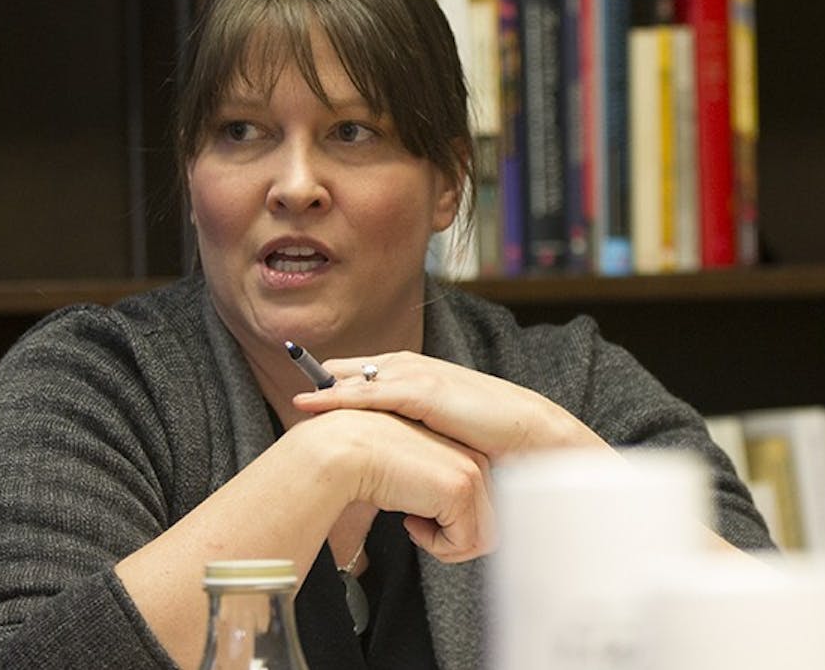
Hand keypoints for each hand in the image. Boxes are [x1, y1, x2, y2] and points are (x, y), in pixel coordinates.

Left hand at [291, 351, 607, 459]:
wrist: (530, 435)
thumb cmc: (496, 439)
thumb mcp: (449, 434)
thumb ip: (424, 433)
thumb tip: (403, 456)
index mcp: (421, 375)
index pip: (369, 376)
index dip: (338, 387)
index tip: (309, 400)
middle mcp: (414, 368)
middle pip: (354, 373)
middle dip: (324, 383)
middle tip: (295, 402)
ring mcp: (416, 376)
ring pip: (355, 380)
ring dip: (324, 390)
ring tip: (294, 402)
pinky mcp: (420, 390)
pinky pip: (366, 392)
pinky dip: (336, 397)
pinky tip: (311, 403)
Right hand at [292, 407, 495, 562]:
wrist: (345, 448)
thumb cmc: (367, 461)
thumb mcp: (412, 478)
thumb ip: (435, 495)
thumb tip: (440, 524)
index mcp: (467, 453)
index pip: (485, 507)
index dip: (453, 523)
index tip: (419, 515)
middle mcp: (476, 461)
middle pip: (489, 525)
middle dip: (453, 538)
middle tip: (416, 524)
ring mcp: (472, 474)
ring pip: (482, 538)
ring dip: (444, 543)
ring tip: (412, 523)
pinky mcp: (459, 490)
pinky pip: (463, 543)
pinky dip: (434, 545)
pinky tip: (408, 520)